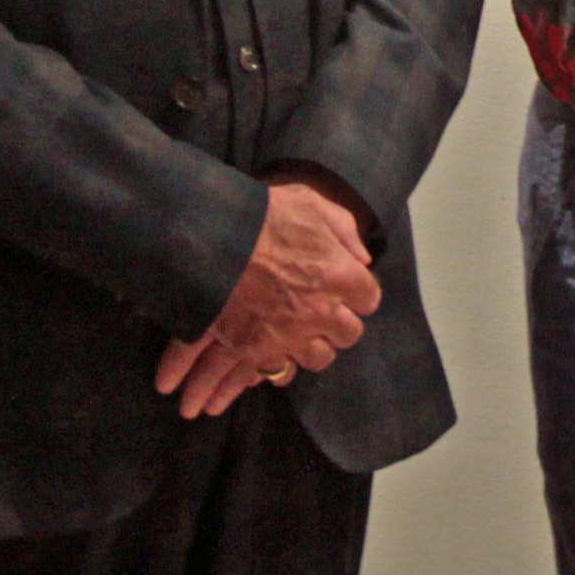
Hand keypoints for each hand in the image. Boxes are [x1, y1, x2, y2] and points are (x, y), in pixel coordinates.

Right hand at [153, 175, 379, 418]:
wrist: (205, 240)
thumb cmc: (260, 215)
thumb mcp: (310, 203)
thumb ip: (343, 229)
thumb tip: (362, 258)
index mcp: (340, 275)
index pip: (369, 298)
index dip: (357, 293)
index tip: (345, 288)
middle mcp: (321, 311)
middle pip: (348, 334)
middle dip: (338, 323)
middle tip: (322, 313)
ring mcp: (289, 335)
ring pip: (318, 358)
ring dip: (312, 347)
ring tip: (298, 334)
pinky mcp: (256, 351)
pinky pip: (279, 371)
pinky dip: (277, 364)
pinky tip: (272, 354)